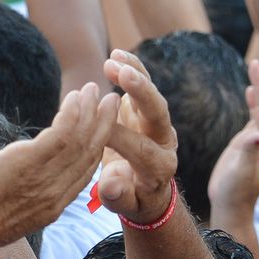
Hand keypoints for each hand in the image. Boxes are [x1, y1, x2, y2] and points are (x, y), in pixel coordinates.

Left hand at [0, 83, 119, 258]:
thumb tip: (23, 178)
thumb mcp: (14, 210)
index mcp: (54, 205)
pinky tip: (74, 98)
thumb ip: (28, 194)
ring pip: (80, 139)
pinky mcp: (31, 161)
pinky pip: (61, 133)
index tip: (104, 128)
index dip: (98, 147)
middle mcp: (57, 191)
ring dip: (89, 111)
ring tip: (93, 89)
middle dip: (104, 124)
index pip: (85, 172)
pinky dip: (71, 113)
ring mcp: (46, 176)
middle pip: (90, 153)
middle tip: (112, 101)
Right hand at [98, 50, 179, 224]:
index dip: (117, 138)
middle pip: (157, 113)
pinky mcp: (149, 108)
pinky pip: (144, 84)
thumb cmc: (132, 197)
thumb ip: (118, 195)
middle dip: (141, 92)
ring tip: (113, 59)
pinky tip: (117, 54)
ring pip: (151, 93)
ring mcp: (158, 122)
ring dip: (134, 74)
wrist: (145, 185)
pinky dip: (133, 68)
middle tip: (122, 74)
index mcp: (160, 167)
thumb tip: (111, 185)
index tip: (93, 129)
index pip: (140, 148)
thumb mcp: (125, 204)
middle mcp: (165, 140)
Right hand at [209, 59, 258, 220]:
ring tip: (256, 70)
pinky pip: (254, 118)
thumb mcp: (242, 171)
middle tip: (256, 64)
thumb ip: (250, 151)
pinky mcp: (248, 144)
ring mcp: (258, 141)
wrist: (232, 206)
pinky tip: (249, 91)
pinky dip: (253, 102)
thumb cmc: (236, 191)